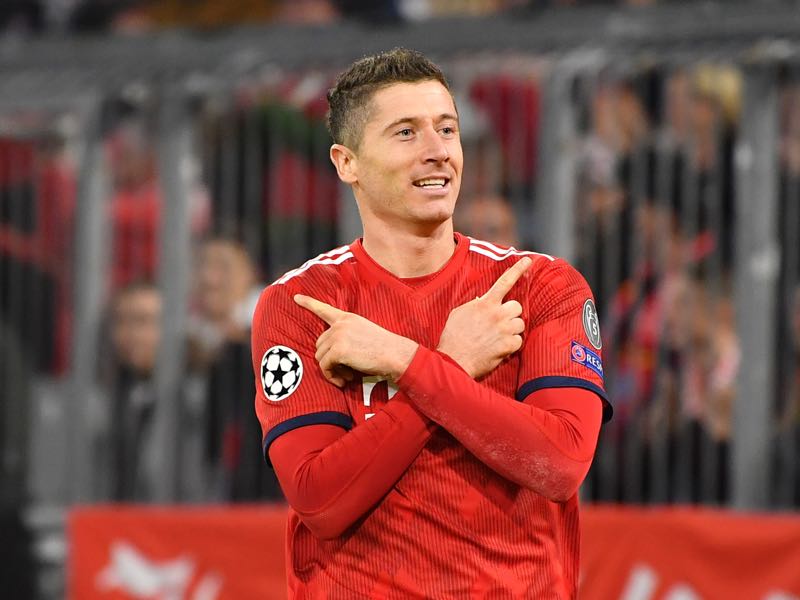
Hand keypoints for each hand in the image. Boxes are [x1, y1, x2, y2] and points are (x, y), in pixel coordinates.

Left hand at [294, 295, 418, 386]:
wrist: (396, 354)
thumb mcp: (364, 334)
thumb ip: (346, 337)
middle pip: (319, 344)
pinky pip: (324, 366)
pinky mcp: (338, 350)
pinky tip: (345, 379)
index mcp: (348, 318)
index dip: (309, 303)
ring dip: (331, 370)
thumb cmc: (384, 349)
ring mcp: (338, 336)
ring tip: (347, 375)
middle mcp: (341, 324)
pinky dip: (332, 376)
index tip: (296, 297)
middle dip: (329, 359)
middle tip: (345, 371)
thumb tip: (331, 353)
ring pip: (320, 357)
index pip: (324, 309)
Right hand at [437, 257, 530, 377]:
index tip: (528, 261)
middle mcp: (497, 314)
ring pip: (520, 324)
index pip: (504, 282)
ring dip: (512, 329)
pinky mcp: (508, 345)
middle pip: (517, 306)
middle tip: (500, 322)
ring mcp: (504, 329)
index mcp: (485, 303)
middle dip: (511, 314)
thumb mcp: (459, 313)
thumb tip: (482, 300)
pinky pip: (519, 341)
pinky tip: (499, 348)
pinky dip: (511, 345)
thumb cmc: (453, 336)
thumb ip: (474, 304)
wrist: (453, 360)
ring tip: (498, 336)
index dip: (518, 270)